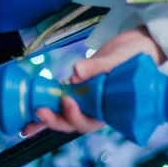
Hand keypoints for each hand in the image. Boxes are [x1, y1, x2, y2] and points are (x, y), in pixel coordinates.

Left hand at [23, 27, 166, 137]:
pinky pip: (60, 99)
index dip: (76, 116)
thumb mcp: (122, 58)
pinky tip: (31, 108)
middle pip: (74, 122)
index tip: (68, 100)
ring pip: (65, 115)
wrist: (139, 44)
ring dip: (46, 119)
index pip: (91, 121)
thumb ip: (101, 66)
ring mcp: (86, 98)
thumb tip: (76, 72)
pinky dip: (46, 103)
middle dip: (56, 120)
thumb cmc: (138, 55)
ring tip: (28, 122)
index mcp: (110, 107)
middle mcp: (97, 107)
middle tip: (40, 111)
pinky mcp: (78, 87)